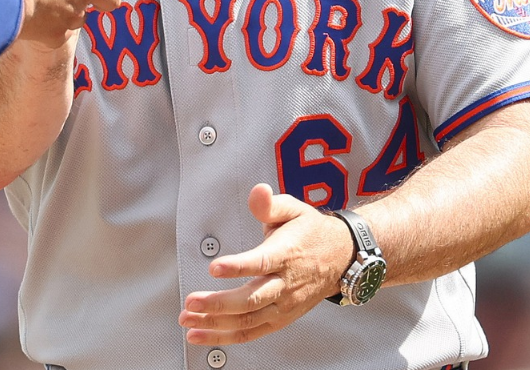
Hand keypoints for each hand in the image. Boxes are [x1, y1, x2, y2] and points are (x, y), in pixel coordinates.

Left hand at [179, 184, 352, 345]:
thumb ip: (271, 204)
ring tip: (188, 320)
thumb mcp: (295, 209)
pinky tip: (202, 334)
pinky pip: (251, 333)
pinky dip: (225, 337)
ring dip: (215, 324)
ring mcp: (283, 305)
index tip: (215, 267)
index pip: (261, 263)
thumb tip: (258, 192)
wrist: (341, 258)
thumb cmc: (311, 233)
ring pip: (248, 321)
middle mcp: (285, 284)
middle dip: (218, 304)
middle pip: (251, 299)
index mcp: (286, 254)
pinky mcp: (280, 319)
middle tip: (191, 301)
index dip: (238, 267)